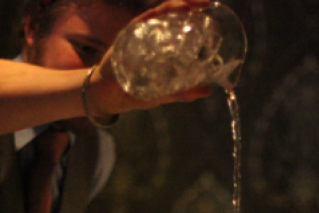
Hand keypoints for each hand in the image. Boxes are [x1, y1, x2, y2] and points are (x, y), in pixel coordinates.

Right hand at [88, 0, 211, 117]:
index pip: (179, 26)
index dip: (194, 17)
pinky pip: (142, 20)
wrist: (108, 97)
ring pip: (158, 14)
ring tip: (190, 4)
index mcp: (160, 46)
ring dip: (174, 6)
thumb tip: (208, 90)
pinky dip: (156, 14)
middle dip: (188, 5)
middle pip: (170, 15)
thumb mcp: (164, 93)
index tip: (209, 11)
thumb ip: (184, 91)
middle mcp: (150, 36)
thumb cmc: (135, 92)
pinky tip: (168, 11)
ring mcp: (138, 34)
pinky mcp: (126, 36)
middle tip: (206, 3)